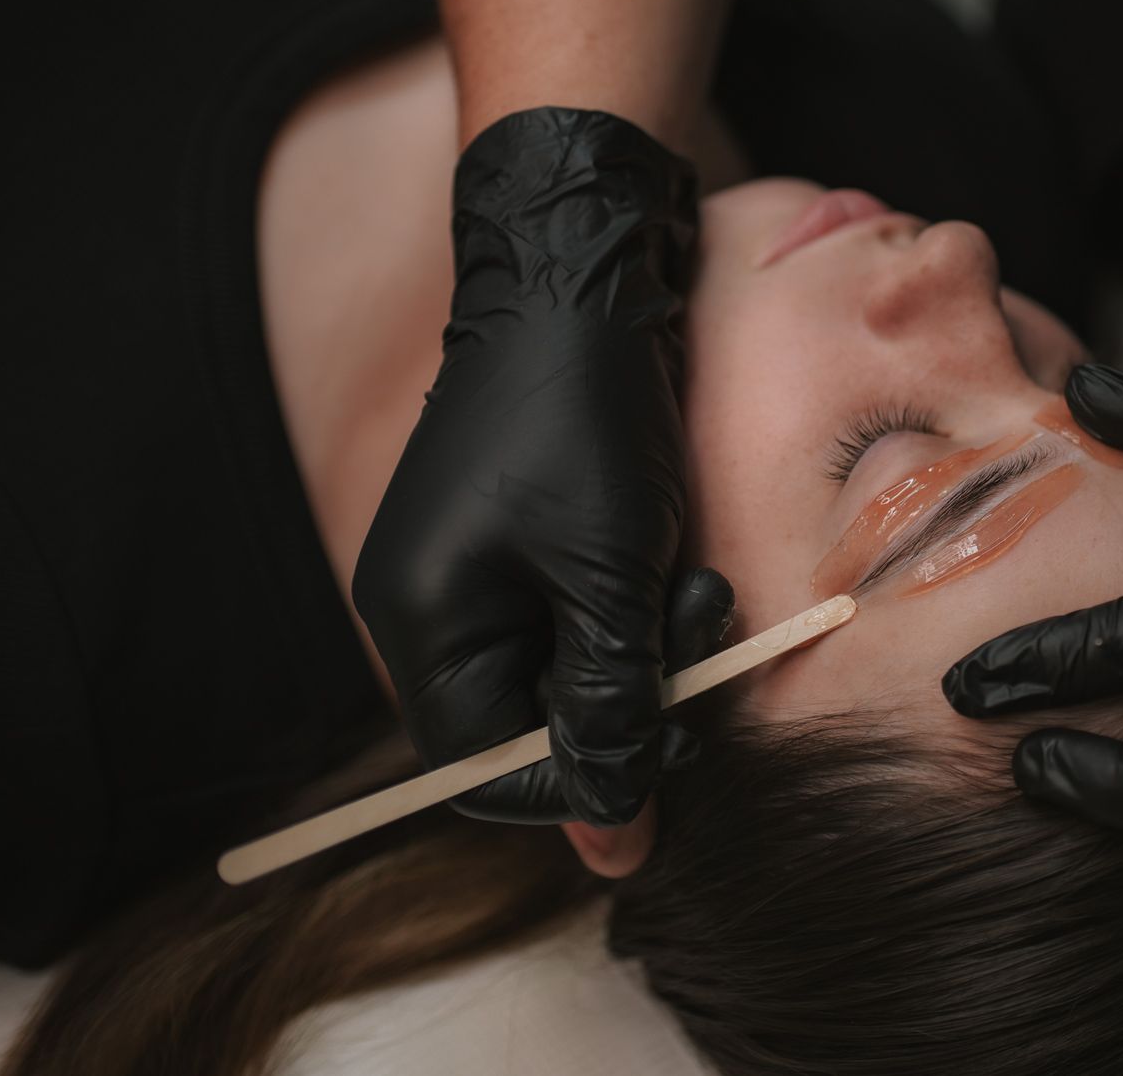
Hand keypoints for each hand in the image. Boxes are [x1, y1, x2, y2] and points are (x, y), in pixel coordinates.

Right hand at [354, 108, 726, 826]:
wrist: (586, 277)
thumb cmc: (585, 416)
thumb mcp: (608, 577)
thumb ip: (611, 710)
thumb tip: (613, 845)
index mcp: (425, 626)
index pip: (491, 770)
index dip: (586, 779)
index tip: (673, 749)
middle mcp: (438, 609)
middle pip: (537, 724)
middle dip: (630, 701)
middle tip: (697, 638)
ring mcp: (483, 571)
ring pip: (576, 671)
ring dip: (648, 649)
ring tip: (696, 585)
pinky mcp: (532, 539)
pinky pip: (587, 616)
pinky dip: (641, 606)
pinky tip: (680, 559)